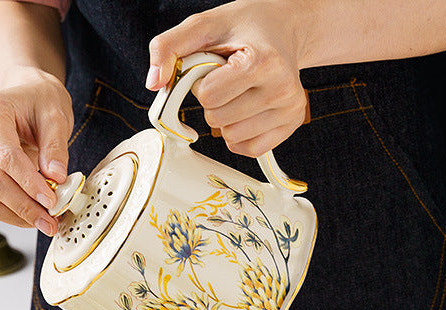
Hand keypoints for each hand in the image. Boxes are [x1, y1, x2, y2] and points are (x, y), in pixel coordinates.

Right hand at [0, 67, 72, 235]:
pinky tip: (33, 215)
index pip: (6, 156)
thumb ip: (56, 146)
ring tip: (46, 220)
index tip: (51, 200)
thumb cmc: (39, 100)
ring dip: (18, 215)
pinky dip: (12, 214)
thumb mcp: (56, 114)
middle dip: (24, 206)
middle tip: (51, 220)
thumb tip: (57, 178)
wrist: (25, 95)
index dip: (29, 183)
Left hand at [146, 0, 308, 156]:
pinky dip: (239, 133)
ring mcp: (290, 109)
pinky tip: (248, 108)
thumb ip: (169, 47)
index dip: (202, 83)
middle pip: (217, 120)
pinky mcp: (292, 124)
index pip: (208, 96)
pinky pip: (247, 149)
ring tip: (240, 90)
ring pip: (231, 137)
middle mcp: (282, 89)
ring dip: (226, 118)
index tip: (215, 68)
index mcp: (263, 62)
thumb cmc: (245, 27)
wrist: (285, 28)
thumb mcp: (204, 25)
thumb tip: (154, 83)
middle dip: (213, 102)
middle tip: (229, 78)